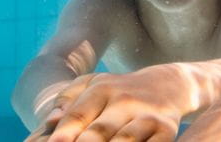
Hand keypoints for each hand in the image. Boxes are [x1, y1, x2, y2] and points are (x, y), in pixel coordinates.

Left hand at [25, 72, 184, 141]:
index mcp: (102, 90)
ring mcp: (147, 116)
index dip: (64, 132)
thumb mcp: (94, 84)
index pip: (79, 114)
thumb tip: (50, 122)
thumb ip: (68, 100)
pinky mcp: (167, 129)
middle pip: (100, 130)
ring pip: (126, 140)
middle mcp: (125, 101)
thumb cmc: (120, 91)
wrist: (170, 84)